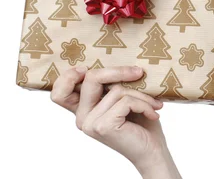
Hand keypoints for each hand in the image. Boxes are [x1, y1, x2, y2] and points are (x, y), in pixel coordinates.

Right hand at [51, 65, 180, 177]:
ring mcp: (91, 123)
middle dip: (119, 71)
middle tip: (139, 72)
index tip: (87, 68)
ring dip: (142, 95)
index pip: (60, 92)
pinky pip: (126, 101)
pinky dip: (144, 104)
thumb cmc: (142, 124)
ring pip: (117, 90)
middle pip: (92, 78)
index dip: (68, 76)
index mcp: (84, 110)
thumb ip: (113, 86)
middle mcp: (82, 117)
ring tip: (154, 104)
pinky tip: (153, 114)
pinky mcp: (104, 126)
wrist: (152, 152)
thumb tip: (118, 62)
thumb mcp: (124, 99)